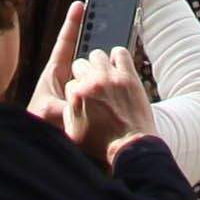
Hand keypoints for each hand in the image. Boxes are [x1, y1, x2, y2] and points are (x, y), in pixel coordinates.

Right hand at [52, 35, 161, 159]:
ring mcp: (110, 78)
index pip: (70, 82)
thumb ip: (68, 113)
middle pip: (80, 64)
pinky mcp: (128, 76)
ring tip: (104, 74)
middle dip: (84, 74)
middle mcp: (91, 83)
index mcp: (76, 96)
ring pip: (97, 55)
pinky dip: (118, 57)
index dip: (77, 90)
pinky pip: (120, 52)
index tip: (84, 95)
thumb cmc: (103, 144)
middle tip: (92, 84)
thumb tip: (69, 100)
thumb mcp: (74, 133)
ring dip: (99, 64)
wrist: (131, 147)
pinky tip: (118, 66)